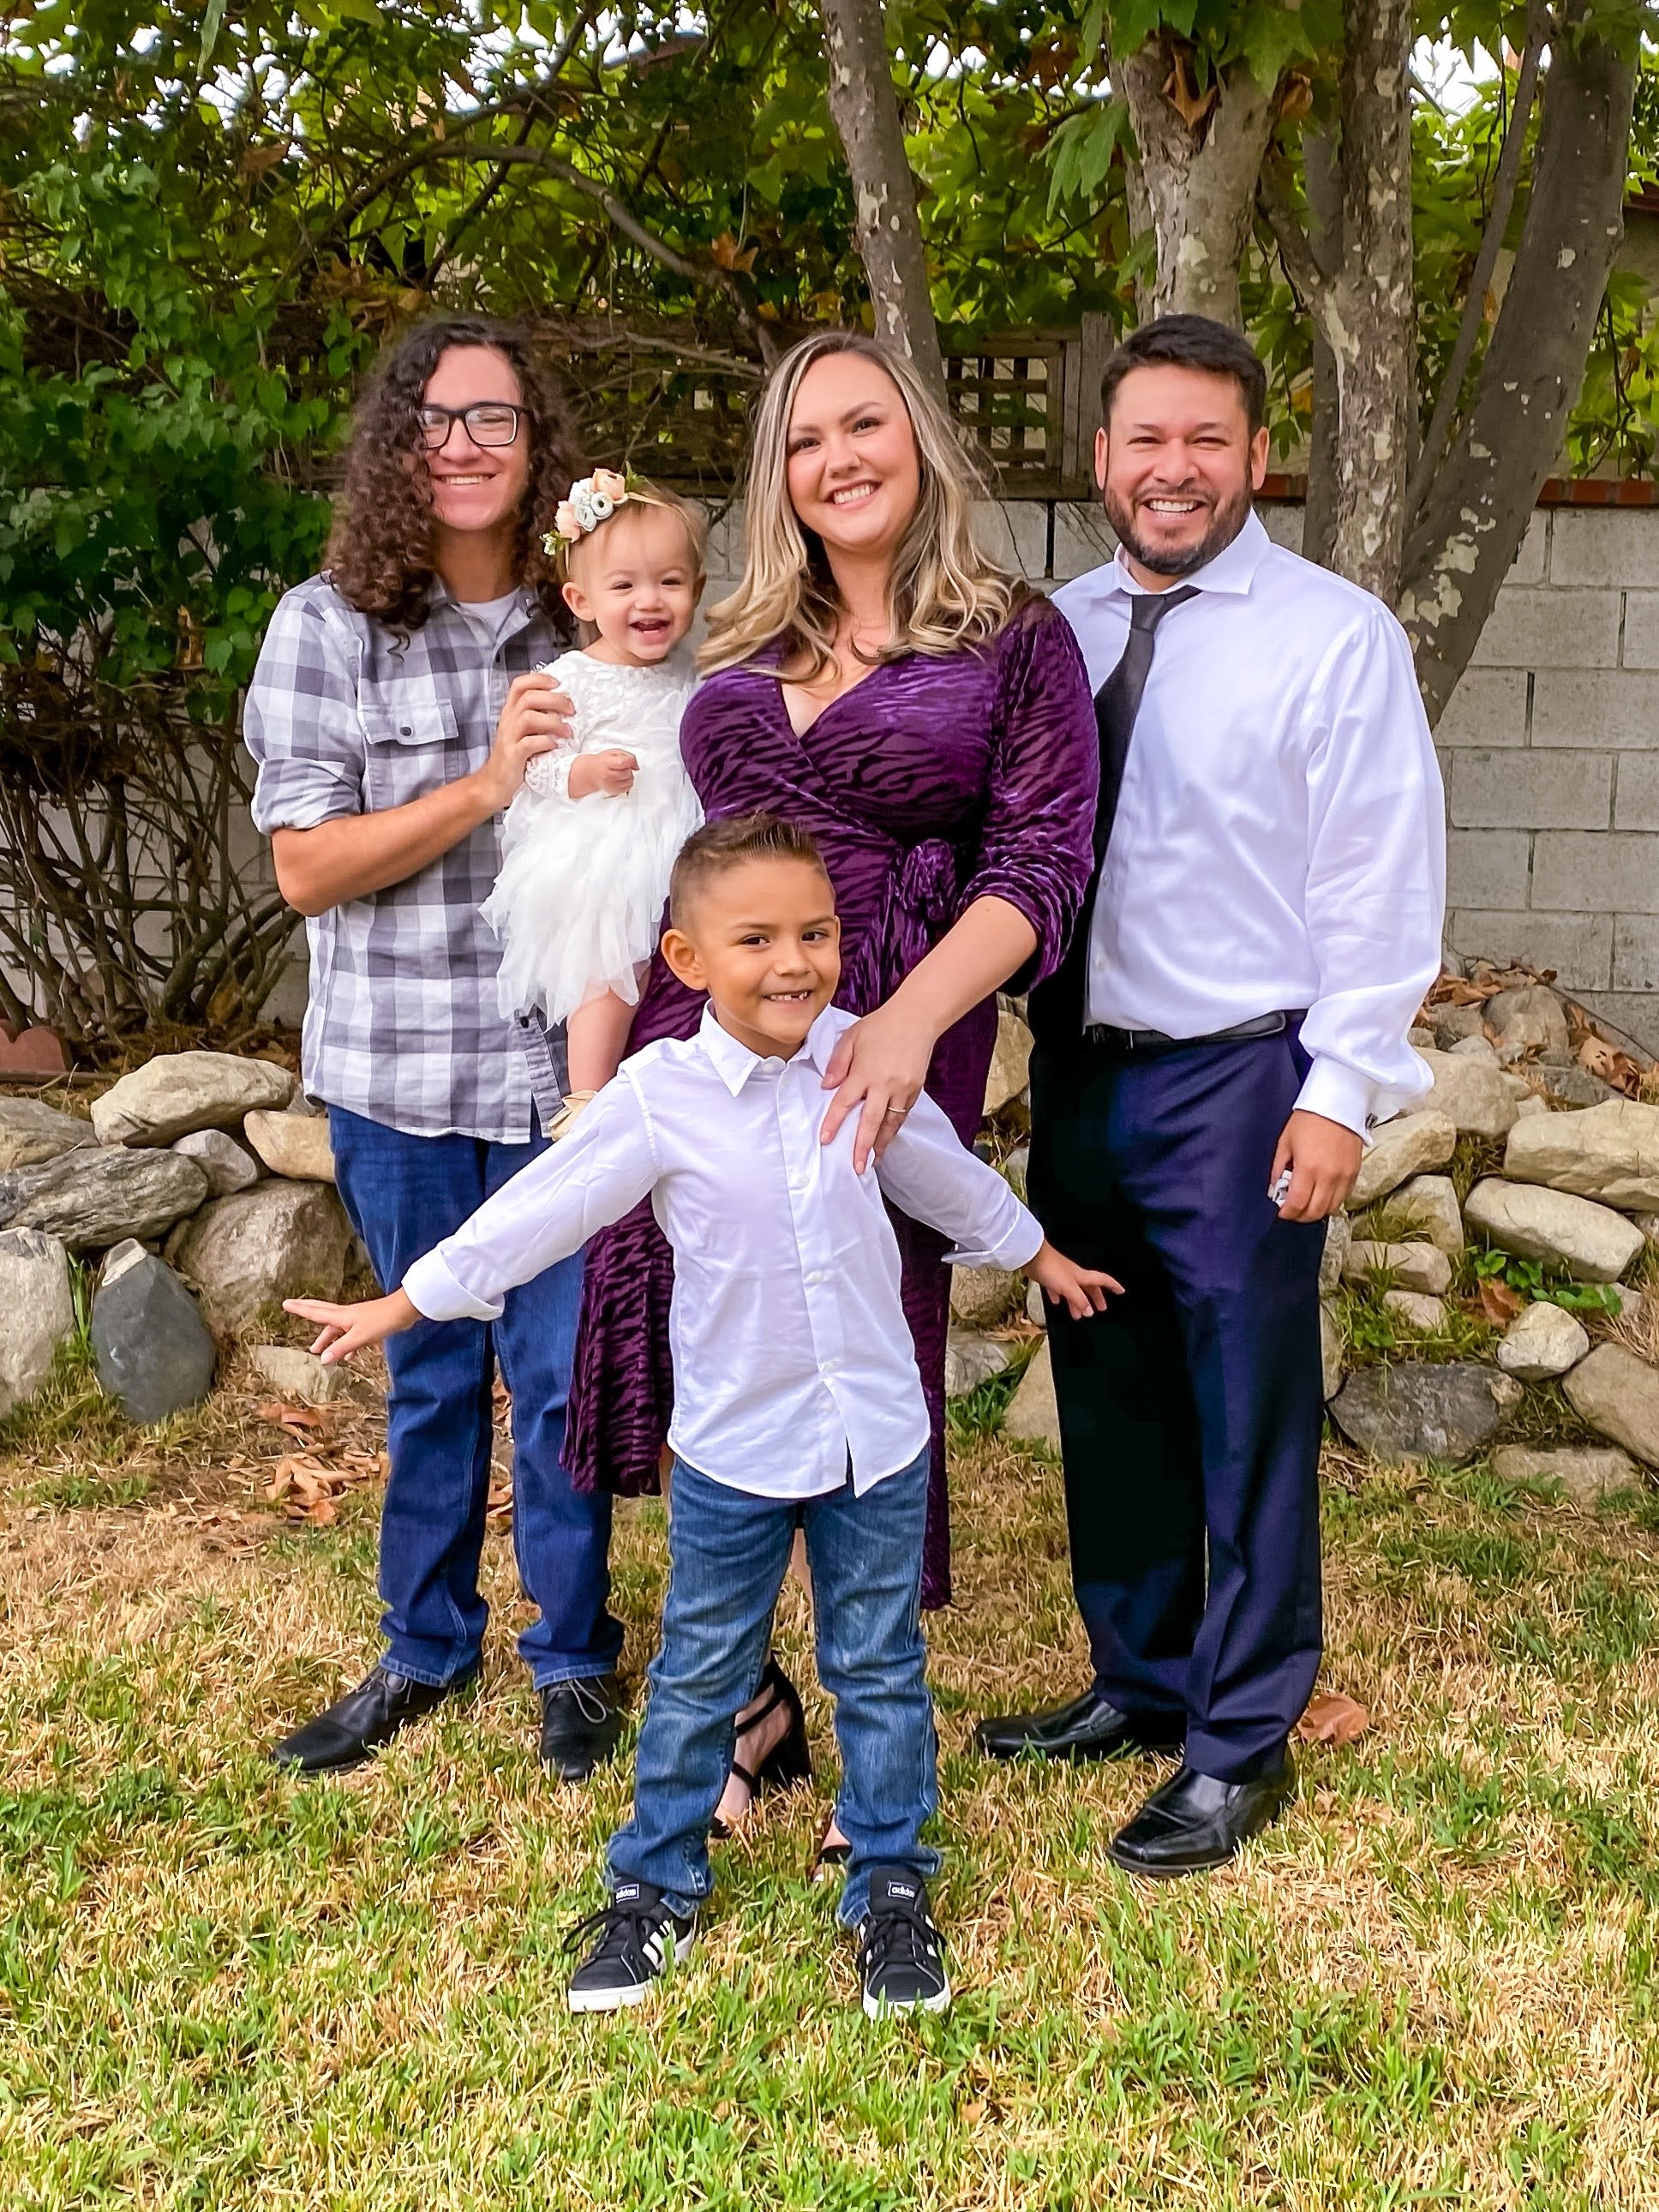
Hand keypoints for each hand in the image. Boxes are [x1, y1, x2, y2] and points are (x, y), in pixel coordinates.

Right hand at [283, 1288, 420, 1363]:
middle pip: (322, 1314)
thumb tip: (323, 1359)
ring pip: (337, 1328)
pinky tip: (350, 1356)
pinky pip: (351, 1335)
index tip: (285, 1303)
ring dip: (328, 1338)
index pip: (315, 1312)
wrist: (405, 1311)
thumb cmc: (382, 1321)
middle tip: (293, 1309)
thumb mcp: (359, 1337)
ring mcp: (358, 1320)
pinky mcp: (368, 1325)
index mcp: (341, 1316)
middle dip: (307, 1313)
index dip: (299, 1309)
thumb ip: (341, 1348)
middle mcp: (347, 1315)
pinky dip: (347, 1344)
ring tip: (319, 1351)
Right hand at [473, 672, 574, 810]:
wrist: (494, 783)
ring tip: (568, 732)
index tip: (558, 684)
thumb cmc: (515, 756)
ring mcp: (509, 737)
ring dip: (553, 722)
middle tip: (572, 709)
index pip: (520, 684)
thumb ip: (536, 716)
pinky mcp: (513, 755)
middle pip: (529, 697)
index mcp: (511, 711)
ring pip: (529, 717)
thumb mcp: (522, 731)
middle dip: (554, 699)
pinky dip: (546, 742)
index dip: (539, 679)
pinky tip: (555, 747)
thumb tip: (562, 704)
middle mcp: (508, 720)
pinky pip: (529, 743)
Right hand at [568, 748, 638, 799]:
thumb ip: (627, 756)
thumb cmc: (602, 762)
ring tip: (620, 772)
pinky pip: (628, 787)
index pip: (624, 762)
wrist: (591, 773)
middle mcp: (608, 776)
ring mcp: (611, 785)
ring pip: (630, 780)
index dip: (630, 761)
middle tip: (621, 766)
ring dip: (628, 776)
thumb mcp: (614, 752)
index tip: (628, 760)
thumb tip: (636, 766)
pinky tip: (620, 778)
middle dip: (628, 768)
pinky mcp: (614, 791)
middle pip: (628, 772)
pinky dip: (627, 782)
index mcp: (607, 763)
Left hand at [819, 1001, 937, 1173]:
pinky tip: (886, 1139)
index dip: (834, 1122)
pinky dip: (893, 1129)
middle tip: (857, 1167)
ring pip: (890, 1123)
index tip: (826, 1140)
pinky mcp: (915, 1090)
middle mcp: (884, 1084)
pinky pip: (902, 1115)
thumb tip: (826, 1087)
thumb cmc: (880, 1025)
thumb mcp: (851, 1037)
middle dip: (862, 1147)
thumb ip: (837, 1063)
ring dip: (881, 1144)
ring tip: (873, 1161)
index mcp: (864, 1071)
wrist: (917, 1017)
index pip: (844, 1102)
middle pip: (870, 1122)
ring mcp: (903, 1089)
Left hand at [1026, 1240, 1123, 1320]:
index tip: (1121, 1291)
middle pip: (1089, 1287)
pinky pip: (1057, 1289)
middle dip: (1096, 1298)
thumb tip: (1089, 1311)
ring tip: (1078, 1314)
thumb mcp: (1068, 1287)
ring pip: (1073, 1291)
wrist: (1031, 1256)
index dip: (1113, 1286)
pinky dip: (1059, 1296)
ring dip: (1077, 1302)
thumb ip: (1079, 1300)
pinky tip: (1056, 1302)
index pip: (1102, 1280)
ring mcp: (1061, 1275)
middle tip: (1101, 1308)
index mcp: (1081, 1276)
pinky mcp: (1049, 1276)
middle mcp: (1073, 1275)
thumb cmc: (1051, 1267)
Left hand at [1270, 1109, 1363, 1222]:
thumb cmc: (1310, 1119)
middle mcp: (1329, 1176)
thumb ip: (1277, 1168)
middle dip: (1300, 1215)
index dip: (1287, 1213)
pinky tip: (1321, 1194)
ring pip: (1331, 1208)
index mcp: (1308, 1168)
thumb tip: (1273, 1189)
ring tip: (1306, 1202)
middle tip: (1291, 1209)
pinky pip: (1343, 1198)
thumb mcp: (1285, 1142)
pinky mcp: (1354, 1173)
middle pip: (1315, 1212)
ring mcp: (1344, 1176)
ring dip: (1316, 1211)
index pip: (1297, 1204)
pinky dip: (1331, 1201)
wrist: (1338, 1103)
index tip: (1281, 1211)